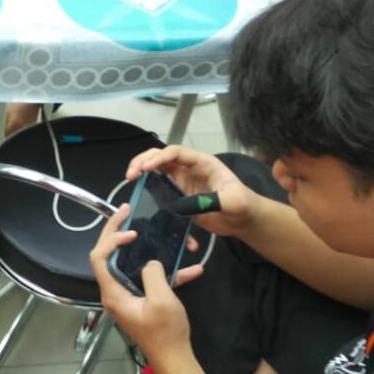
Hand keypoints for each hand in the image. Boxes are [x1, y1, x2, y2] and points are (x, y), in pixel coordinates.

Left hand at [89, 204, 196, 364]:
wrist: (175, 359)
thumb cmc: (165, 332)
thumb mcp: (161, 300)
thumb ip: (152, 274)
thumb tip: (150, 262)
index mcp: (113, 292)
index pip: (99, 257)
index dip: (111, 239)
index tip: (132, 232)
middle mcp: (115, 291)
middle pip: (109, 255)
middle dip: (117, 231)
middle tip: (128, 210)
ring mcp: (128, 295)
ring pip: (129, 263)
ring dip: (142, 246)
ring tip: (149, 226)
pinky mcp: (142, 299)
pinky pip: (149, 278)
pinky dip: (167, 271)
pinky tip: (192, 267)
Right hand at [126, 145, 262, 237]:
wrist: (244, 220)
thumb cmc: (243, 205)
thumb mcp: (233, 201)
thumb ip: (212, 201)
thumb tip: (182, 206)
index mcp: (202, 162)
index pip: (176, 153)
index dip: (159, 158)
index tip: (145, 168)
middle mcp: (189, 169)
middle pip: (161, 157)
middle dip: (143, 161)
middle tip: (130, 174)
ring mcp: (182, 182)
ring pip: (156, 171)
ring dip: (141, 172)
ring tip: (129, 180)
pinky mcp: (178, 197)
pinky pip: (159, 189)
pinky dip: (147, 190)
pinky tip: (138, 196)